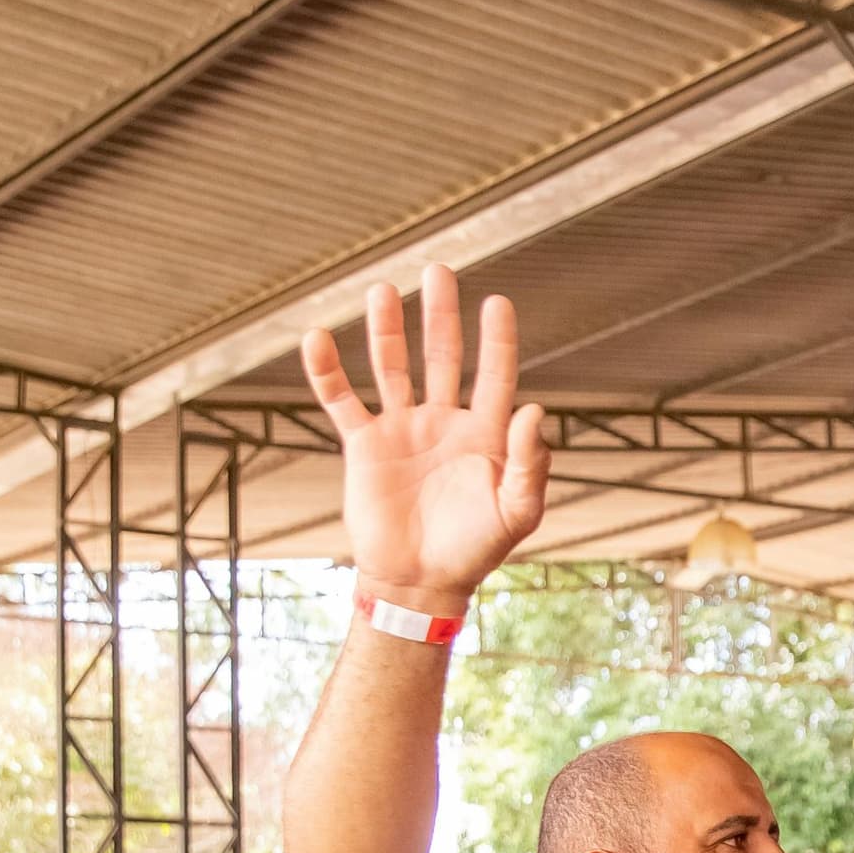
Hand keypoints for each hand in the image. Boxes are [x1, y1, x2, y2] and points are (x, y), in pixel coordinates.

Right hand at [301, 262, 549, 607]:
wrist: (420, 581)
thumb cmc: (476, 550)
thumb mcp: (516, 512)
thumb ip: (529, 464)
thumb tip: (536, 410)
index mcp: (485, 434)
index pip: (494, 375)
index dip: (497, 341)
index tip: (497, 303)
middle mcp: (443, 422)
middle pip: (441, 357)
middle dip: (439, 316)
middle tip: (438, 271)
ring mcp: (401, 430)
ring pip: (391, 368)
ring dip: (385, 330)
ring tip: (382, 290)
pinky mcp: (364, 446)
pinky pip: (341, 400)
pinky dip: (326, 371)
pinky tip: (316, 337)